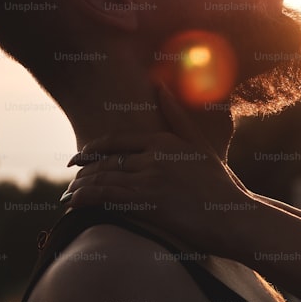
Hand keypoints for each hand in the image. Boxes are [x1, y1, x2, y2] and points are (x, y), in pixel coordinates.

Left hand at [62, 86, 253, 253]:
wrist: (231, 216)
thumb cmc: (219, 183)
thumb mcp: (199, 145)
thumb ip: (177, 116)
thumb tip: (159, 85)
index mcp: (163, 141)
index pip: (116, 141)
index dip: (93, 149)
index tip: (79, 156)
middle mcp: (153, 157)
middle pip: (105, 161)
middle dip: (83, 171)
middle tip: (71, 179)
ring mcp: (149, 179)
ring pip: (102, 179)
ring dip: (80, 188)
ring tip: (69, 195)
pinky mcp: (146, 203)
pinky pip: (106, 197)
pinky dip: (84, 200)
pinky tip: (74, 204)